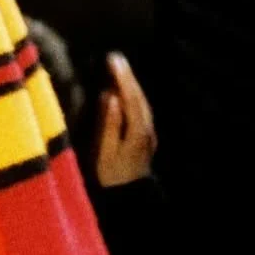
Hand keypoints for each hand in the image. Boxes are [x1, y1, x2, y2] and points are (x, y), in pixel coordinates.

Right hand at [94, 52, 156, 187]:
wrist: (129, 197)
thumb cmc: (112, 177)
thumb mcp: (105, 152)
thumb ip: (109, 124)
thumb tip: (110, 97)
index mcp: (137, 132)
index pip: (130, 98)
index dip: (122, 78)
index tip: (112, 60)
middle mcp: (147, 129)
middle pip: (139, 97)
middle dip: (127, 76)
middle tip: (114, 57)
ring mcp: (148, 132)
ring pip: (141, 102)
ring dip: (130, 83)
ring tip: (118, 67)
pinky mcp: (145, 135)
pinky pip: (139, 108)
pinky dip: (131, 95)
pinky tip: (123, 90)